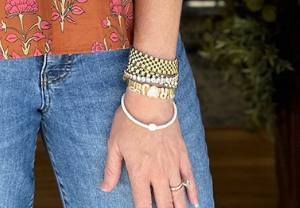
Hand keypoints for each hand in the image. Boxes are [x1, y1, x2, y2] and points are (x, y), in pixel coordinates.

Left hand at [101, 92, 198, 207]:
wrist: (149, 102)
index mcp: (139, 172)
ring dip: (179, 207)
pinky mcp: (182, 154)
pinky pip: (190, 177)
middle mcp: (158, 173)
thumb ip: (111, 169)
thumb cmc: (128, 121)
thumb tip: (105, 188)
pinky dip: (192, 191)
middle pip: (164, 203)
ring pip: (178, 194)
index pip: (143, 203)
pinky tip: (194, 202)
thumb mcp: (114, 144)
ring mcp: (172, 164)